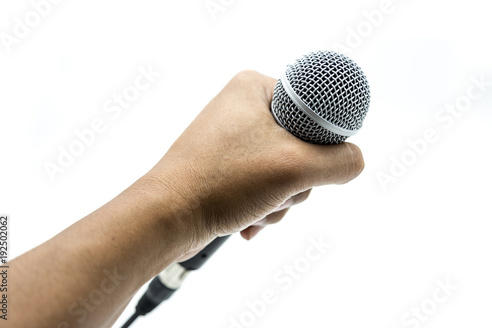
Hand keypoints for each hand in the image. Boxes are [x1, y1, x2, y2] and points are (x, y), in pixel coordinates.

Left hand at [143, 70, 363, 253]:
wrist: (168, 217)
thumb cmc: (223, 183)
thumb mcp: (295, 168)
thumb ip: (341, 161)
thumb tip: (354, 161)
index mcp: (255, 88)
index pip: (315, 110)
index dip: (321, 143)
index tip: (304, 166)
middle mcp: (242, 108)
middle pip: (302, 147)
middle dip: (295, 183)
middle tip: (273, 191)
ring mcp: (233, 139)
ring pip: (286, 172)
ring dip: (280, 201)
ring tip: (255, 209)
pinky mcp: (227, 167)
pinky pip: (264, 185)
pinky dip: (263, 207)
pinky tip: (246, 221)